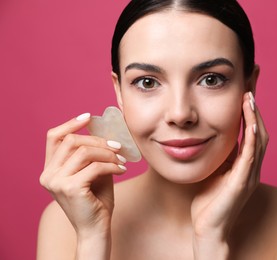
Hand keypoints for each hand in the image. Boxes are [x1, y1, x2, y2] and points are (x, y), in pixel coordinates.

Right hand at [39, 113, 126, 237]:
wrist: (96, 228)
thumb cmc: (96, 199)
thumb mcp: (93, 171)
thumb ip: (93, 153)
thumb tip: (106, 131)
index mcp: (50, 168)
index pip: (54, 137)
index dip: (70, 123)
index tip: (89, 117)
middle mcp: (48, 174)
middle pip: (72, 141)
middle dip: (98, 140)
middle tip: (118, 146)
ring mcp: (56, 182)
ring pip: (84, 152)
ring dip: (107, 153)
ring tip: (122, 159)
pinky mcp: (70, 188)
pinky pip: (95, 166)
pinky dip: (112, 165)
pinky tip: (122, 169)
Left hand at [191, 92, 268, 257]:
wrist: (209, 229)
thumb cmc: (209, 202)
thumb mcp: (214, 170)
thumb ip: (219, 154)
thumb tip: (210, 133)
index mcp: (244, 162)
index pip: (251, 127)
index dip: (250, 106)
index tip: (247, 83)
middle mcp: (251, 166)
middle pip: (260, 127)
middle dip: (256, 103)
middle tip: (253, 78)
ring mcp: (250, 175)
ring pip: (259, 140)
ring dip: (255, 117)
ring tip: (250, 96)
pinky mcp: (243, 183)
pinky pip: (251, 158)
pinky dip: (253, 140)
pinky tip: (252, 124)